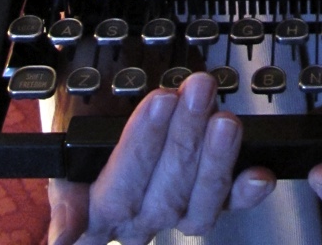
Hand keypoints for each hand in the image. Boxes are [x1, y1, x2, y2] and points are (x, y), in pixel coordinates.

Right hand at [48, 72, 274, 244]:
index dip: (141, 147)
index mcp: (96, 214)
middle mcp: (137, 221)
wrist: (101, 129)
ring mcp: (174, 213)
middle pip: (164, 191)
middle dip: (185, 135)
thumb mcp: (66, 154)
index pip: (119, 190)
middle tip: (197, 91)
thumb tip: (61, 242)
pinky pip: (229, 205)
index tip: (158, 103)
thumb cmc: (86, 137)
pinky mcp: (205, 202)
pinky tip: (260, 175)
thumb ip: (66, 197)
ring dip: (215, 157)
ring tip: (225, 119)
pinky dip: (245, 191)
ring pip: (199, 200)